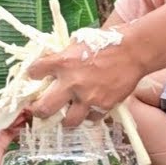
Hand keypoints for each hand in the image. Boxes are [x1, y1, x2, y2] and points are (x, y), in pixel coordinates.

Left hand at [26, 35, 146, 127]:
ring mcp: (88, 96)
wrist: (133, 50)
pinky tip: (88, 109)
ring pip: (67, 121)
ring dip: (64, 120)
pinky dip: (88, 115)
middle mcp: (72, 82)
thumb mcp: (77, 43)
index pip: (34, 72)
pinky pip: (91, 118)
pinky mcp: (103, 105)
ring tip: (65, 115)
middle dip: (38, 111)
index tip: (34, 77)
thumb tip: (49, 65)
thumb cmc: (105, 43)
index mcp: (62, 62)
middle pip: (43, 108)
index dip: (32, 75)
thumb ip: (62, 56)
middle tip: (39, 110)